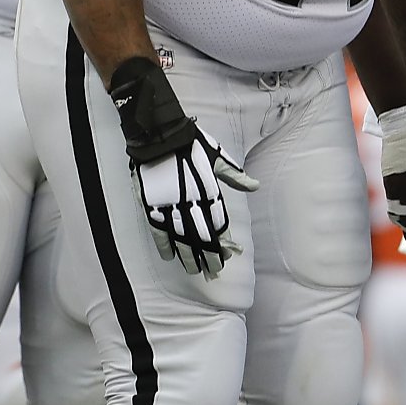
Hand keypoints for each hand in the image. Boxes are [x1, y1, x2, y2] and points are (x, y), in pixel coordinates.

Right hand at [110, 56, 256, 276]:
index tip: (229, 255)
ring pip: (182, 237)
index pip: (219, 223)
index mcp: (208, 190)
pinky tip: (170, 258)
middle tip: (215, 272)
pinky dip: (164, 244)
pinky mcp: (151, 203)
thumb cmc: (190, 142)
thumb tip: (254, 187)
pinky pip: (158, 229)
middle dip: (209, 255)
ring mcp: (169, 203)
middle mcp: (190, 201)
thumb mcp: (217, 155)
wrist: (158, 132)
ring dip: (189, 255)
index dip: (223, 241)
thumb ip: (234, 174)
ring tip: (196, 271)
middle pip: (202, 235)